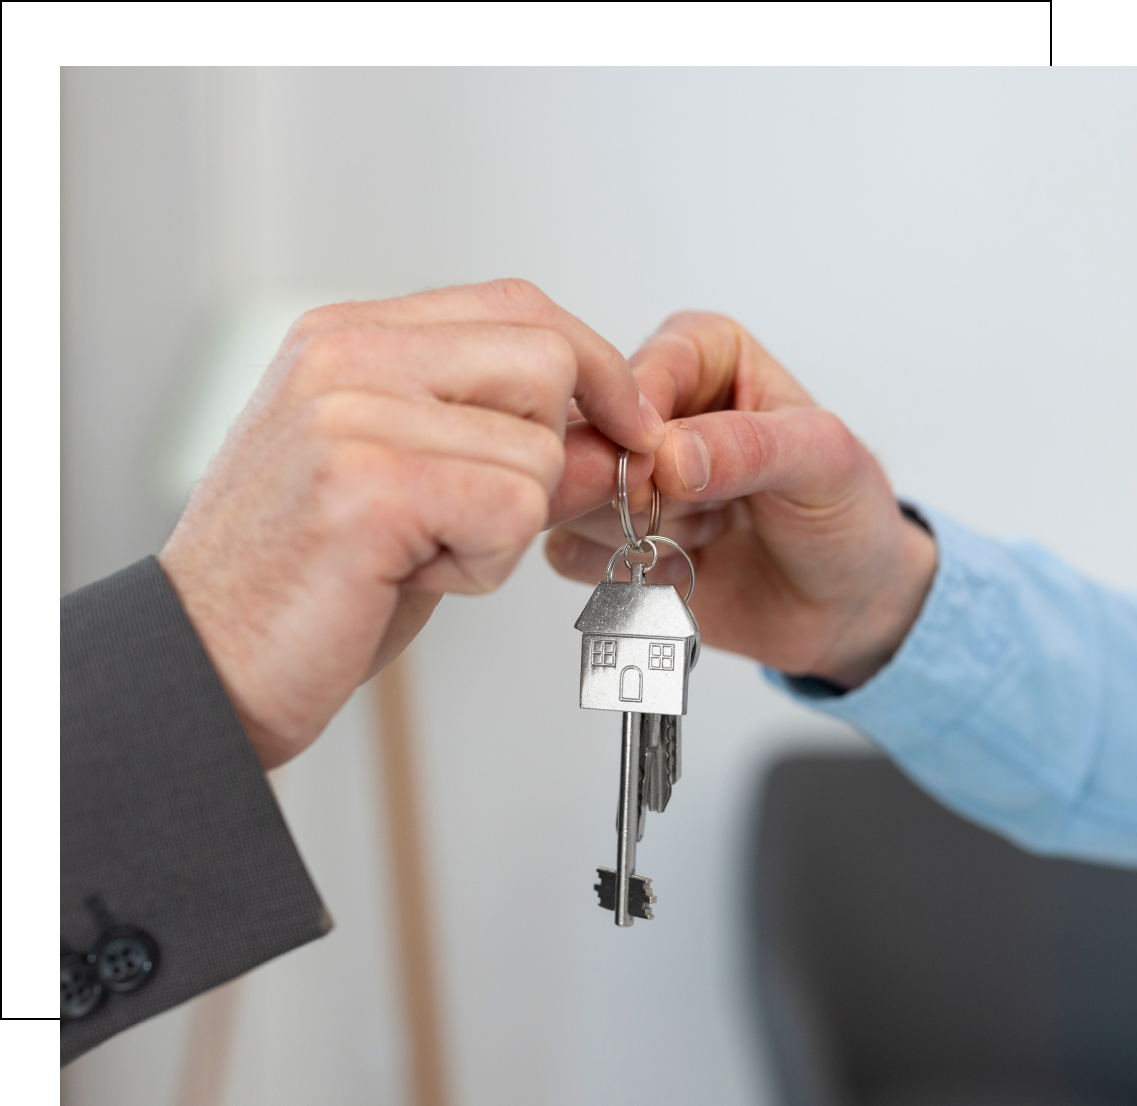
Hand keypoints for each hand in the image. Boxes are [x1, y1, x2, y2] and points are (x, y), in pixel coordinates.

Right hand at [160, 280, 664, 768]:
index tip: (628, 422)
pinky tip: (414, 577)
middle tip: (479, 518)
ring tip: (420, 554)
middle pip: (546, 359)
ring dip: (504, 527)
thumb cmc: (310, 580)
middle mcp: (345, 357)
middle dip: (550, 454)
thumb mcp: (412, 486)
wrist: (210, 664)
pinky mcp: (367, 485)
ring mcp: (350, 414)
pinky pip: (513, 507)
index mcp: (350, 339)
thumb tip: (612, 439)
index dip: (594, 364)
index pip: (517, 306)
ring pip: (538, 448)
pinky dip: (486, 563)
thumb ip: (504, 445)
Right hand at [547, 313, 936, 689]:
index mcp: (706, 356)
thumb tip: (669, 456)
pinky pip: (571, 552)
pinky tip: (682, 568)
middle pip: (589, 437)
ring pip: (574, 498)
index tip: (671, 472)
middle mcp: (654, 409)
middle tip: (705, 517)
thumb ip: (750, 447)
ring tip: (708, 536)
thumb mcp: (825, 464)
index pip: (637, 373)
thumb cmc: (845, 516)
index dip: (641, 426)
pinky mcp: (607, 535)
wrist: (844, 605)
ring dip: (642, 534)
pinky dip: (629, 572)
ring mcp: (625, 475)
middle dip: (641, 492)